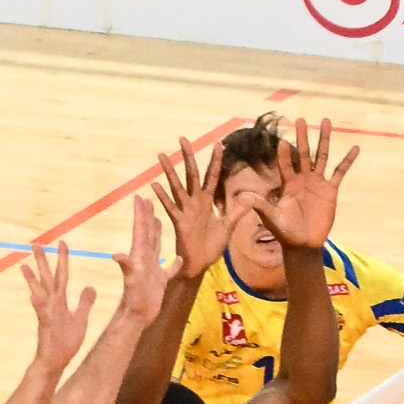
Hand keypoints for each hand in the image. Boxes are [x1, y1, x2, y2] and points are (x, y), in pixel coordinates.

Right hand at [22, 242, 95, 371]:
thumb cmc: (66, 342)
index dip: (63, 259)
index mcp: (60, 301)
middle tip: (35, 243)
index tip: (62, 241)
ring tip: (24, 266)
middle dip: (42, 262)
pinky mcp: (45, 327)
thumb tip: (90, 286)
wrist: (57, 362)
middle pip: (47, 279)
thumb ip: (85, 302)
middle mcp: (51, 304)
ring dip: (32, 280)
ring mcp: (46, 315)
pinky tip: (32, 296)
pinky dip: (37, 305)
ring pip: (39, 293)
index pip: (62, 275)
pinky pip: (41, 314)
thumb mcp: (80, 319)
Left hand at [112, 194, 167, 325]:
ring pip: (155, 246)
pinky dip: (174, 263)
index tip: (139, 196)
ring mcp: (152, 269)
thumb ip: (126, 265)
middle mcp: (145, 258)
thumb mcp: (131, 280)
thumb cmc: (135, 298)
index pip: (140, 229)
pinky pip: (169, 268)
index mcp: (139, 254)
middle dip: (147, 216)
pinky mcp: (159, 280)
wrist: (138, 316)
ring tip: (158, 218)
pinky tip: (179, 257)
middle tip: (148, 200)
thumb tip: (116, 255)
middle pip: (146, 233)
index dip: (140, 213)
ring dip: (157, 232)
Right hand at [153, 136, 227, 278]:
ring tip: (162, 155)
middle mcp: (195, 202)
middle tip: (183, 138)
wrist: (200, 265)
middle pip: (192, 174)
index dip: (216, 161)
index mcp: (207, 202)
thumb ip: (236, 212)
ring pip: (177, 186)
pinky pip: (170, 206)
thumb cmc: (211, 247)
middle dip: (188, 156)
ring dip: (169, 171)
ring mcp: (185, 210)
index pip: (212, 176)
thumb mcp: (227, 227)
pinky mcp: (179, 221)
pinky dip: (162, 196)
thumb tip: (249, 198)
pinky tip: (154, 185)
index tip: (219, 144)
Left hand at [250, 117, 357, 254]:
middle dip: (302, 137)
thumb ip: (259, 205)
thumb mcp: (270, 218)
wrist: (302, 244)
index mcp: (287, 184)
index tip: (281, 141)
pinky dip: (348, 160)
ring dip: (324, 139)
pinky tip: (356, 148)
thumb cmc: (284, 232)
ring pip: (322, 156)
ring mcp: (317, 183)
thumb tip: (242, 196)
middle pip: (303, 153)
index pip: (285, 164)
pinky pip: (340, 173)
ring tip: (326, 120)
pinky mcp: (330, 191)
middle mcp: (302, 179)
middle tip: (300, 119)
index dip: (284, 154)